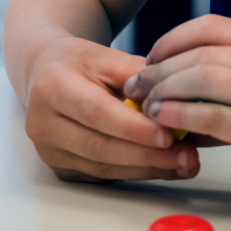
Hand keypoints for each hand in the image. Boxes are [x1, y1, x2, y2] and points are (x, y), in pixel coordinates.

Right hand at [23, 35, 197, 182]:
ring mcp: (49, 151)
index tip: (168, 135)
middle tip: (186, 156)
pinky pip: (104, 174)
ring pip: (104, 167)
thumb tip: (173, 97)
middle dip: (147, 155)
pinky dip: (137, 172)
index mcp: (52, 87)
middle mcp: (43, 123)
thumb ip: (136, 74)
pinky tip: (163, 166)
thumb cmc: (80, 63)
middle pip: (99, 147)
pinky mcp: (61, 168)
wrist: (46, 74)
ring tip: (184, 163)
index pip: (96, 112)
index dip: (133, 128)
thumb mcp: (106, 55)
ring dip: (148, 168)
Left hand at [124, 14, 230, 213]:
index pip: (211, 26)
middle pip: (199, 52)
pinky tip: (164, 120)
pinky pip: (211, 115)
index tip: (151, 57)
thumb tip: (185, 88)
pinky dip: (181, 114)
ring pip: (200, 79)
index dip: (172, 39)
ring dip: (164, 90)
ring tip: (145, 105)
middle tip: (135, 82)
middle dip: (158, 67)